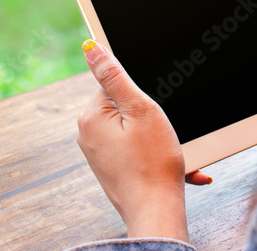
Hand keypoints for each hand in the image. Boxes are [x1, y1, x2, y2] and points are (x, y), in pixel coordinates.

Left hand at [76, 40, 210, 239]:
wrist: (157, 210)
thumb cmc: (153, 163)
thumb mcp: (140, 109)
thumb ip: (114, 76)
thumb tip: (90, 46)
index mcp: (90, 115)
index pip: (115, 83)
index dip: (140, 92)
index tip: (152, 111)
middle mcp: (88, 133)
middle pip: (124, 103)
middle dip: (149, 114)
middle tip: (161, 132)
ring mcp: (99, 152)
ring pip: (133, 126)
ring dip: (155, 133)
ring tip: (166, 150)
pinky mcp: (111, 165)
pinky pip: (134, 146)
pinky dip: (152, 150)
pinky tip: (168, 162)